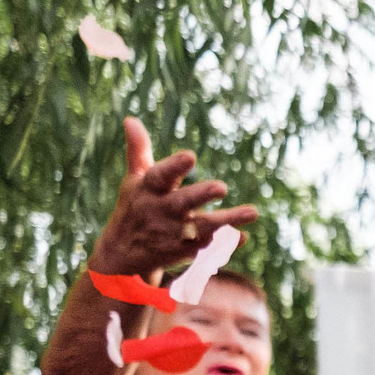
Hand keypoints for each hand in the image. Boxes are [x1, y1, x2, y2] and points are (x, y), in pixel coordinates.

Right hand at [91, 118, 258, 278]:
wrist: (121, 255)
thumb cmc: (135, 207)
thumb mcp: (135, 179)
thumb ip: (138, 150)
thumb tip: (131, 120)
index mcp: (148, 189)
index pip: (160, 176)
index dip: (174, 167)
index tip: (190, 155)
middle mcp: (161, 211)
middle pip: (182, 202)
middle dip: (201, 195)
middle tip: (222, 187)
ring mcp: (174, 233)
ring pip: (202, 227)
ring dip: (226, 220)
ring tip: (252, 212)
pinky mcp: (184, 251)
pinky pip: (208, 247)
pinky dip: (226, 243)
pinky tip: (243, 236)